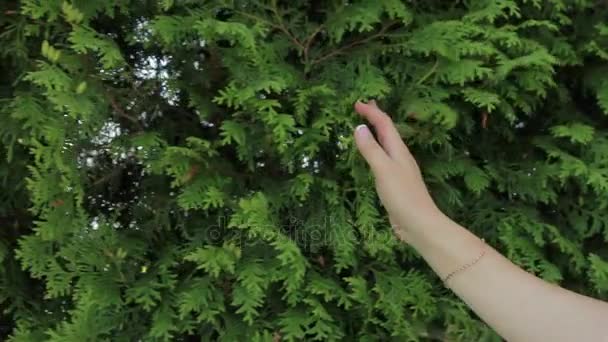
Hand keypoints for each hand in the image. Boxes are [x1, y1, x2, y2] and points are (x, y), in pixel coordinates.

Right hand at [353, 100, 443, 241]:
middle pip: (388, 131)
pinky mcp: (396, 183)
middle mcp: (400, 157)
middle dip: (376, 117)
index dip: (372, 112)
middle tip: (364, 106)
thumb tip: (359, 128)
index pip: (384, 124)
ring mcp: (399, 170)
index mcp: (398, 150)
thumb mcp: (383, 170)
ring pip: (386, 145)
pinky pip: (384, 159)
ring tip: (367, 126)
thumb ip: (371, 149)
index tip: (357, 103)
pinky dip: (376, 150)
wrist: (419, 224)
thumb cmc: (402, 196)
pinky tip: (373, 156)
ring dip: (376, 133)